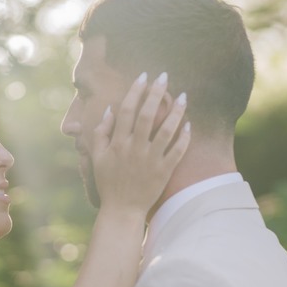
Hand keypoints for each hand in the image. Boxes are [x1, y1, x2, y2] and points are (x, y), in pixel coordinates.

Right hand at [90, 72, 190, 213]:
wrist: (122, 210)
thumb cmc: (108, 182)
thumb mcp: (97, 157)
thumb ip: (101, 133)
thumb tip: (110, 110)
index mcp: (117, 144)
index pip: (127, 111)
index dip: (135, 91)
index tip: (143, 77)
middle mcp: (134, 149)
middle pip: (147, 115)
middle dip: (156, 93)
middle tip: (164, 76)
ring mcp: (150, 160)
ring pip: (166, 130)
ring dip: (176, 111)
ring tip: (183, 96)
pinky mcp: (164, 171)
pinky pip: (177, 151)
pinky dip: (184, 137)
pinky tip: (189, 123)